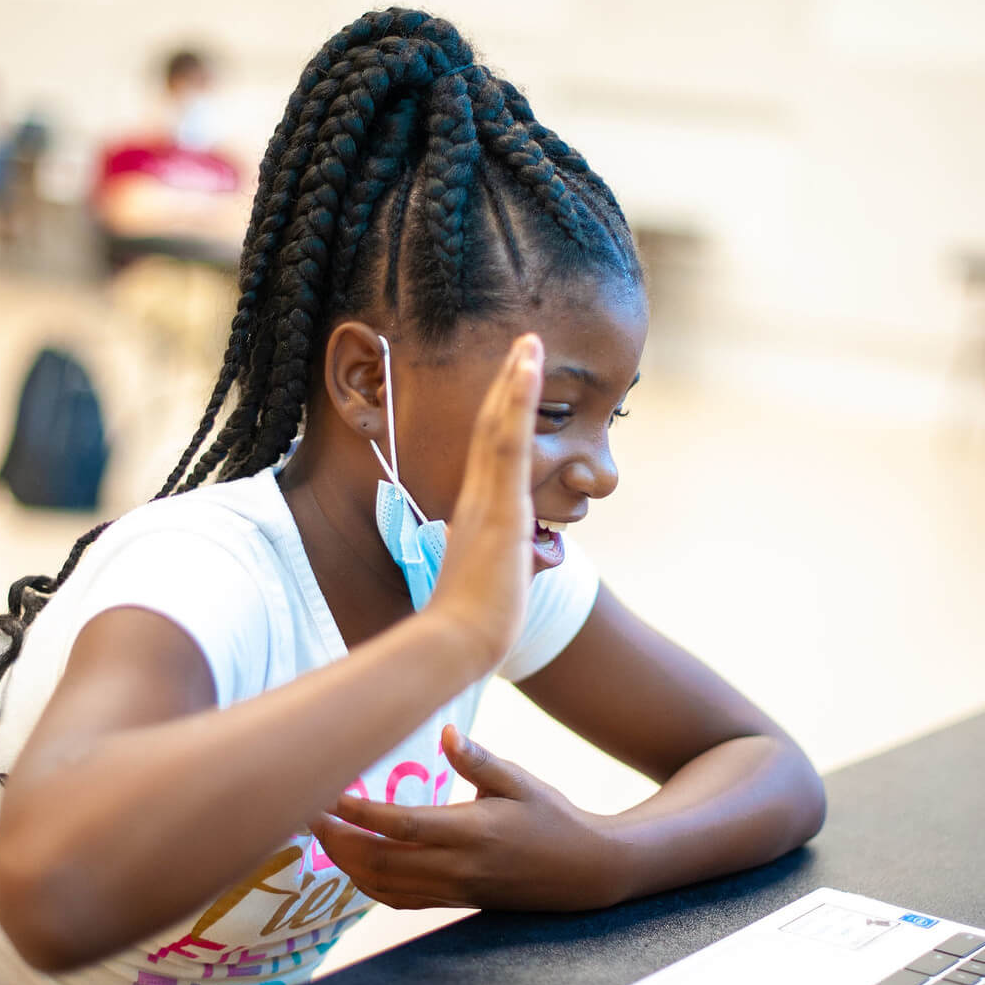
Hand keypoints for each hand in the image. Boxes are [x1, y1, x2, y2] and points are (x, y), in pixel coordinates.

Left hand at [306, 723, 622, 911]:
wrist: (585, 872)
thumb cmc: (553, 817)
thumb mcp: (522, 780)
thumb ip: (479, 760)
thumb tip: (446, 731)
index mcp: (474, 831)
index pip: (403, 825)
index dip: (360, 813)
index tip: (328, 794)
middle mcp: (459, 867)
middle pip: (381, 861)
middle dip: (337, 840)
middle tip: (305, 811)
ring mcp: (454, 889)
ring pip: (383, 885)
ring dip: (345, 863)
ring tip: (320, 833)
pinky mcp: (453, 901)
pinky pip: (398, 898)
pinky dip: (367, 883)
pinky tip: (350, 861)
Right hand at [423, 333, 543, 671]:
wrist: (455, 642)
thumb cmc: (467, 626)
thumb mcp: (483, 585)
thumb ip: (489, 563)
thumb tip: (496, 557)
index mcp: (474, 516)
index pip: (489, 457)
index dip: (499, 419)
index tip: (511, 387)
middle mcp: (477, 499)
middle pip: (491, 430)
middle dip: (507, 387)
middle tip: (523, 346)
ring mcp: (488, 499)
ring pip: (499, 426)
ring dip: (515, 380)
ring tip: (529, 342)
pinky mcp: (500, 504)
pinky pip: (509, 440)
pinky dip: (517, 398)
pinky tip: (528, 365)